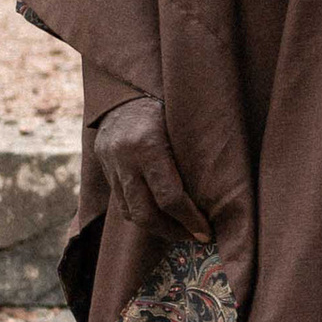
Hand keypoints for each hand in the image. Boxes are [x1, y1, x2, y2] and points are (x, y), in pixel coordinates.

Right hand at [94, 93, 210, 242]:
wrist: (125, 85)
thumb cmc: (166, 101)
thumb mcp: (182, 123)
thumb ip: (192, 156)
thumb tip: (218, 195)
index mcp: (148, 145)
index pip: (170, 197)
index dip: (190, 221)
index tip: (207, 233)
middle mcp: (125, 159)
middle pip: (145, 213)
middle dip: (172, 232)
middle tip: (194, 237)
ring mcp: (110, 164)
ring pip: (130, 212)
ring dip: (156, 227)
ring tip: (179, 230)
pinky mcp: (103, 167)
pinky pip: (121, 202)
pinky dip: (141, 213)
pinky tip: (159, 216)